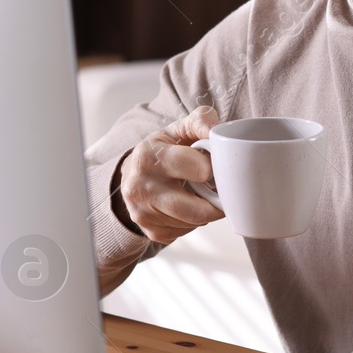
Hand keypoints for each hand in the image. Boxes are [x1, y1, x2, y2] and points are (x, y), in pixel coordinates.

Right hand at [117, 106, 224, 244]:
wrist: (132, 173)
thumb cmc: (162, 150)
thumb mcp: (178, 129)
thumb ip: (200, 120)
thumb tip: (215, 130)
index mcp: (149, 157)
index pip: (199, 170)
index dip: (213, 168)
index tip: (212, 165)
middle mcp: (141, 188)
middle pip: (198, 210)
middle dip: (216, 201)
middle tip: (219, 190)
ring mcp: (143, 213)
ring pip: (194, 223)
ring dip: (204, 211)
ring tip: (200, 194)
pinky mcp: (150, 230)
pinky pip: (185, 232)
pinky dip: (192, 222)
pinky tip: (186, 206)